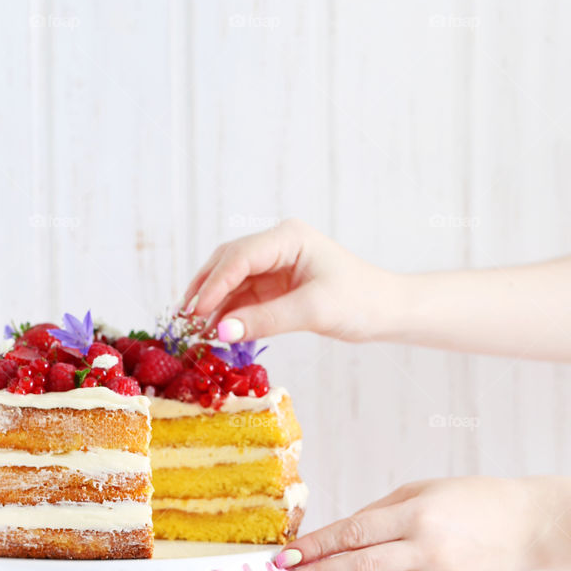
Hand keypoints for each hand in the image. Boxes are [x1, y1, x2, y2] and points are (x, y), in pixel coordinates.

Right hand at [182, 219, 396, 343]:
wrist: (386, 310)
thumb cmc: (359, 302)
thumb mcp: (313, 311)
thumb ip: (266, 320)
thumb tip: (221, 332)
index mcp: (288, 237)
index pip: (240, 256)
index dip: (215, 283)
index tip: (196, 312)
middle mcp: (276, 245)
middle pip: (228, 262)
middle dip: (206, 290)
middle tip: (184, 320)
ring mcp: (274, 265)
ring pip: (231, 280)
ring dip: (213, 304)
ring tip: (195, 331)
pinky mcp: (274, 286)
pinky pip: (242, 297)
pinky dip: (228, 313)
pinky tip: (216, 332)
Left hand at [272, 477, 540, 570]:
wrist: (525, 525)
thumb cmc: (467, 499)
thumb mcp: (419, 491)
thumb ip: (377, 514)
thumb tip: (333, 538)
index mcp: (416, 515)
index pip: (354, 533)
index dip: (316, 547)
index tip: (286, 557)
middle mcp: (426, 549)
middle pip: (359, 568)